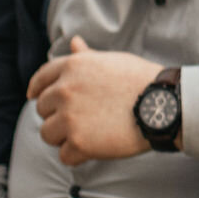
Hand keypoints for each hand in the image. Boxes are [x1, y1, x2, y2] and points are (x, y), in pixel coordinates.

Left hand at [28, 38, 157, 164]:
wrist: (162, 103)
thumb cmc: (140, 79)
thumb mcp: (111, 60)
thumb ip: (86, 56)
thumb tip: (73, 42)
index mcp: (71, 67)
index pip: (40, 79)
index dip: (38, 90)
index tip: (36, 97)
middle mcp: (64, 90)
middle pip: (42, 109)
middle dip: (57, 115)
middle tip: (83, 118)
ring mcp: (70, 118)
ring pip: (48, 134)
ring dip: (64, 137)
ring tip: (89, 134)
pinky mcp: (78, 143)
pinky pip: (64, 155)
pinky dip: (78, 155)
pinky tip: (95, 148)